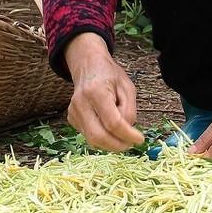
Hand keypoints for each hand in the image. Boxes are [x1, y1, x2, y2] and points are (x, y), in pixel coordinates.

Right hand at [63, 33, 146, 151]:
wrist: (88, 66)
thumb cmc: (110, 76)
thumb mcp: (127, 88)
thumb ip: (129, 111)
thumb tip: (126, 133)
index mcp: (96, 91)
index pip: (112, 122)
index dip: (128, 135)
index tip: (140, 139)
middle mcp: (80, 103)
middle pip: (98, 136)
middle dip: (117, 145)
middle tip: (130, 144)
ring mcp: (73, 111)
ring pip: (92, 140)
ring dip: (110, 143)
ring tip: (121, 135)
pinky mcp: (71, 118)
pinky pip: (89, 136)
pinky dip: (102, 137)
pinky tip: (107, 126)